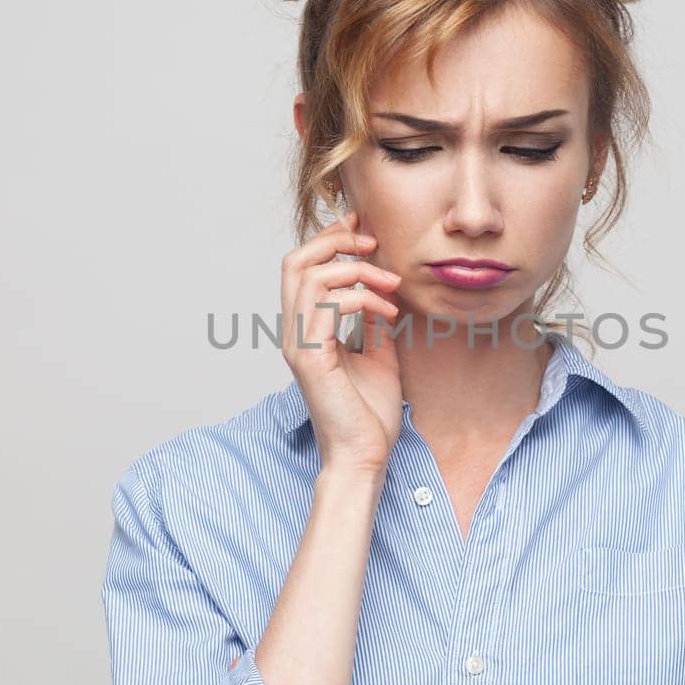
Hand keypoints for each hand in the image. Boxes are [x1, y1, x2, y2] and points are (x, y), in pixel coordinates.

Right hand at [280, 210, 404, 471]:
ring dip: (356, 270)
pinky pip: (328, 306)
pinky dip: (362, 298)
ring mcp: (297, 345)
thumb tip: (381, 292)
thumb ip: (374, 322)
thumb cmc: (369, 415)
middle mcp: (294, 333)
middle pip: (295, 261)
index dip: (328, 239)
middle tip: (373, 243)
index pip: (301, 267)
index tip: (362, 228)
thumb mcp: (378, 355)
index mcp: (306, 330)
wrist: (364, 457)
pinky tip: (389, 312)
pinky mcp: (310, 358)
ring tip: (390, 284)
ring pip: (310, 277)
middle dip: (335, 241)